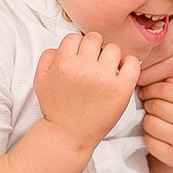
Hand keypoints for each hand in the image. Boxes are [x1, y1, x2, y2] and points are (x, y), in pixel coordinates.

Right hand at [33, 32, 140, 148]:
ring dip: (109, 58)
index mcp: (64, 64)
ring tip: (105, 71)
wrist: (68, 135)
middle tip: (93, 64)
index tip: (80, 57)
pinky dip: (129, 64)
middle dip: (93, 49)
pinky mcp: (121, 90)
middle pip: (94, 38)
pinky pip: (132, 63)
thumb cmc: (56, 109)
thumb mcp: (40, 81)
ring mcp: (104, 79)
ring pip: (113, 49)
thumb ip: (47, 58)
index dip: (77, 47)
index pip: (75, 37)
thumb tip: (63, 46)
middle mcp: (84, 69)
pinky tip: (121, 72)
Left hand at [140, 74, 172, 172]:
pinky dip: (150, 136)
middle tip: (152, 105)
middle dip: (150, 103)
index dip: (152, 88)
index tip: (147, 90)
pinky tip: (159, 134)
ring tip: (157, 119)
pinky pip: (149, 141)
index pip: (165, 89)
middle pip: (155, 106)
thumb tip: (168, 78)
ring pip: (149, 123)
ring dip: (148, 119)